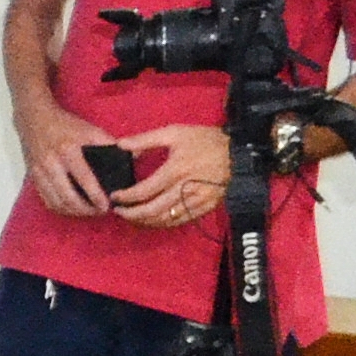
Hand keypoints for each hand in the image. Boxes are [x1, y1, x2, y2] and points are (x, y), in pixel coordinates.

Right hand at [15, 110, 114, 218]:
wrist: (34, 119)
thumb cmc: (65, 125)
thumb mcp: (89, 129)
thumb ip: (110, 143)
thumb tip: (135, 155)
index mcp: (68, 151)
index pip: (84, 179)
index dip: (96, 196)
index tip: (107, 206)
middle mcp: (52, 164)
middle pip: (67, 197)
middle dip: (86, 210)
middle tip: (101, 212)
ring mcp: (40, 172)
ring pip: (56, 202)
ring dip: (74, 212)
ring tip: (89, 212)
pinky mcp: (33, 178)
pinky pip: (46, 201)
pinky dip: (61, 209)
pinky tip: (72, 209)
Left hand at [104, 123, 227, 229]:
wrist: (240, 152)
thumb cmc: (205, 140)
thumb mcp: (175, 133)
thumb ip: (145, 139)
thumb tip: (120, 145)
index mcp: (175, 170)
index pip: (144, 191)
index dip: (126, 197)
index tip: (115, 197)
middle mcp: (185, 189)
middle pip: (152, 210)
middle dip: (132, 214)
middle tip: (119, 212)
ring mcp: (197, 201)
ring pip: (166, 219)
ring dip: (145, 222)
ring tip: (132, 217)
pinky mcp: (206, 208)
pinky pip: (181, 221)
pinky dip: (164, 223)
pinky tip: (153, 220)